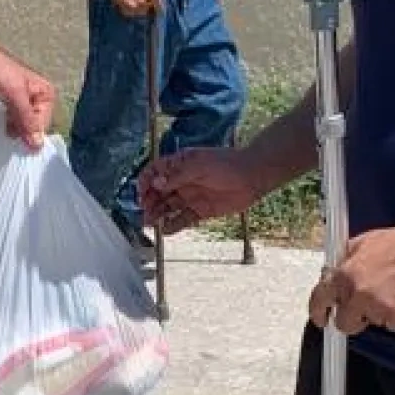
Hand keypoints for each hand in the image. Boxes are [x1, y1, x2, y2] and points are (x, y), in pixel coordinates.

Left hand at [0, 37, 54, 147]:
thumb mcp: (15, 94)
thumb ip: (26, 119)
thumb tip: (37, 144)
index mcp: (45, 92)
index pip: (44, 124)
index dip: (32, 134)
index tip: (21, 143)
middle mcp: (35, 99)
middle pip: (33, 127)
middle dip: (22, 134)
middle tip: (10, 136)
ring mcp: (20, 104)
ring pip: (21, 127)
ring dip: (13, 133)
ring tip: (4, 132)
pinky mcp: (5, 107)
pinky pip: (9, 124)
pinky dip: (5, 129)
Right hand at [140, 146, 262, 234]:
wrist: (252, 177)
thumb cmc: (226, 164)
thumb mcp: (200, 166)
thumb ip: (178, 176)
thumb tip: (156, 183)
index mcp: (180, 164)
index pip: (155, 171)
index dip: (146, 181)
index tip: (141, 192)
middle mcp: (182, 181)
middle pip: (159, 192)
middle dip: (149, 201)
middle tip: (145, 212)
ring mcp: (191, 196)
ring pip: (168, 207)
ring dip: (157, 214)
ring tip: (150, 223)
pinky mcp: (201, 211)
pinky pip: (183, 219)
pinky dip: (173, 226)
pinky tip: (165, 230)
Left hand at [307, 223, 394, 333]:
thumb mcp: (362, 242)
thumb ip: (344, 261)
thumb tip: (330, 273)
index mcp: (345, 273)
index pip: (320, 299)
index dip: (318, 312)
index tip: (321, 319)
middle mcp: (357, 292)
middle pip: (345, 323)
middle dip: (353, 319)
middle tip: (366, 308)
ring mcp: (376, 306)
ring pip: (371, 323)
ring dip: (379, 314)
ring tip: (392, 291)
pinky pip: (392, 325)